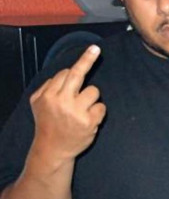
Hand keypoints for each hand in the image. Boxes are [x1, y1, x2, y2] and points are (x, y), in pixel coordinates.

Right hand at [29, 45, 105, 160]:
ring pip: (94, 91)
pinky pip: (101, 107)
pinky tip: (90, 119)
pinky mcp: (89, 122)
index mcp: (48, 95)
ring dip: (91, 98)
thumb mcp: (37, 103)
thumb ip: (46, 87)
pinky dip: (98, 111)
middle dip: (88, 60)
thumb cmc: (47, 123)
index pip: (65, 73)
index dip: (75, 69)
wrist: (54, 148)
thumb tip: (63, 73)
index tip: (91, 50)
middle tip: (97, 49)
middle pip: (78, 75)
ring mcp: (76, 112)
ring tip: (83, 109)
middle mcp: (61, 101)